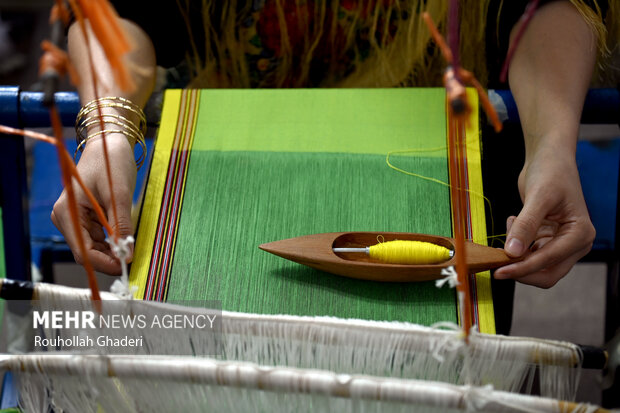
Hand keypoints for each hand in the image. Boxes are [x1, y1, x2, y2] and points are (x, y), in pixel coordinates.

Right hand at [52, 135, 136, 274]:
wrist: (110, 141)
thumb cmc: (110, 161)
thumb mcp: (119, 194)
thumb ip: (122, 225)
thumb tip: (127, 255)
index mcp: (66, 212)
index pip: (83, 251)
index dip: (104, 263)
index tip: (126, 266)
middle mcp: (66, 219)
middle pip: (88, 252)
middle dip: (110, 257)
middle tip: (133, 258)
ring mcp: (76, 219)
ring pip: (96, 247)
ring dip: (114, 249)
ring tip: (132, 244)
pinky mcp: (87, 218)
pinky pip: (101, 237)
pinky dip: (114, 240)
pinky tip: (126, 237)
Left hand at [494, 145, 594, 287]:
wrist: (548, 159)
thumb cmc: (551, 172)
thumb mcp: (538, 197)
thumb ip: (526, 225)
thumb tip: (513, 252)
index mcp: (580, 234)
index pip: (549, 261)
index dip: (522, 268)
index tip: (499, 271)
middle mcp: (575, 244)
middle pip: (547, 274)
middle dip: (521, 270)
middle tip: (496, 262)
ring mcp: (561, 244)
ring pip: (536, 267)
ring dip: (517, 256)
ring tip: (511, 225)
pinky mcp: (547, 240)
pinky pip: (529, 254)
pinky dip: (516, 246)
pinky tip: (513, 223)